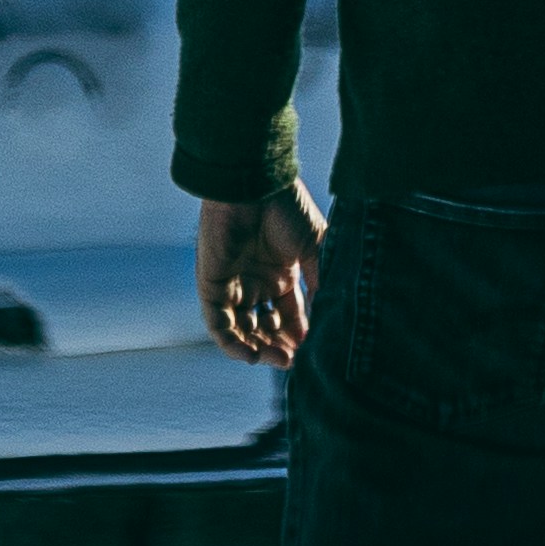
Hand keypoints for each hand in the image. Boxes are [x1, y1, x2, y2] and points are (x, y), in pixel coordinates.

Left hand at [196, 182, 324, 365]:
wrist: (255, 185)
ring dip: (258, 349)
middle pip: (265, 326)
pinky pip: (218, 324)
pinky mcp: (211, 285)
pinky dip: (232, 343)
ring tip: (277, 359)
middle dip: (278, 346)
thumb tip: (333, 315)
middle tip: (292, 360)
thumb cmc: (286, 208)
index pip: (289, 314)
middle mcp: (256, 281)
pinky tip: (252, 355)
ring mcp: (233, 284)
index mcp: (281, 272)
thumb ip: (321, 281)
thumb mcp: (315, 248)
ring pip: (242, 330)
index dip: (298, 334)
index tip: (312, 350)